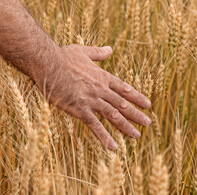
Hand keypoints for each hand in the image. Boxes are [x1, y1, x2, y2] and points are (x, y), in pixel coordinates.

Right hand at [36, 44, 151, 149]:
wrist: (48, 63)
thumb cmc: (62, 56)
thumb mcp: (83, 51)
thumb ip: (98, 52)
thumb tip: (110, 48)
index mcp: (102, 76)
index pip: (124, 89)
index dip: (137, 97)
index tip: (148, 104)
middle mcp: (101, 89)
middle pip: (123, 104)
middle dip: (137, 114)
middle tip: (148, 123)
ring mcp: (91, 100)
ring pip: (113, 115)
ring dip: (126, 126)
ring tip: (137, 135)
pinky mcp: (80, 109)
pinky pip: (95, 125)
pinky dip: (105, 136)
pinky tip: (113, 147)